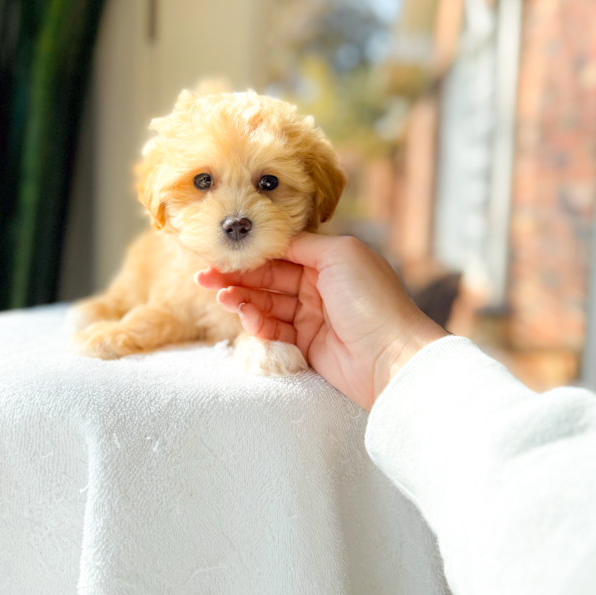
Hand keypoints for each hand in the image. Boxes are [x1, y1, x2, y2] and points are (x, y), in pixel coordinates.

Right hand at [196, 233, 445, 408]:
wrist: (390, 357)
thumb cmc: (371, 299)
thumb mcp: (339, 254)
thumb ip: (302, 243)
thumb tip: (273, 236)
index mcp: (331, 260)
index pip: (282, 251)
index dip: (252, 251)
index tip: (222, 249)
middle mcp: (320, 286)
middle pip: (269, 277)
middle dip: (237, 276)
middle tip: (205, 276)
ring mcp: (313, 317)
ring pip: (267, 304)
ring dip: (241, 299)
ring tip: (220, 296)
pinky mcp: (306, 346)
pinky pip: (273, 331)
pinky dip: (256, 322)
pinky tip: (243, 315)